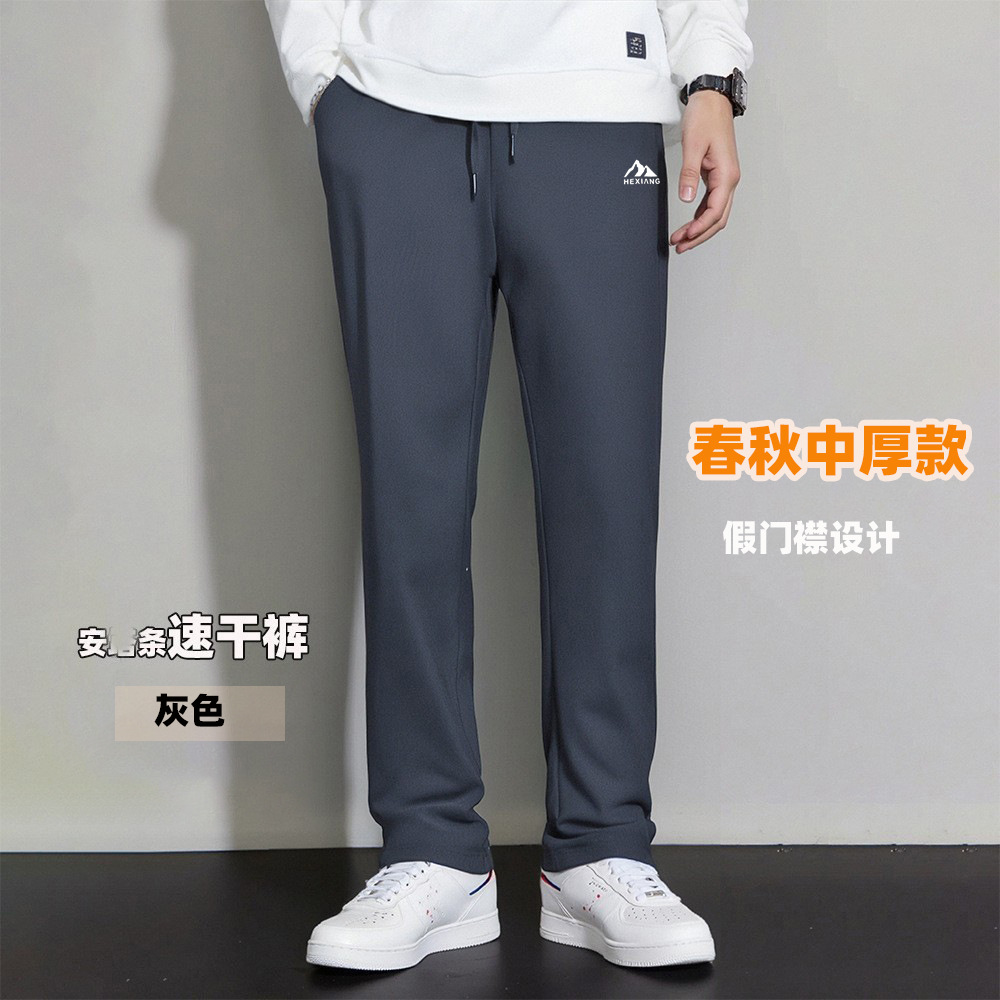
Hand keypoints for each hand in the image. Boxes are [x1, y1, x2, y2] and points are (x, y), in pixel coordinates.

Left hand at [669, 90, 741, 253]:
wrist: (712, 100)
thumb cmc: (706, 117)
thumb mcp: (694, 146)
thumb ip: (689, 174)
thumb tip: (685, 198)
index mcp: (727, 175)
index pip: (715, 212)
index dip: (699, 229)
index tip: (685, 238)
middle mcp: (729, 179)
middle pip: (718, 219)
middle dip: (699, 236)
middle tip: (680, 246)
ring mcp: (724, 179)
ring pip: (715, 214)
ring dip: (699, 229)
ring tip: (681, 240)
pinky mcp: (717, 175)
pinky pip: (711, 203)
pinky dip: (700, 217)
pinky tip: (689, 224)